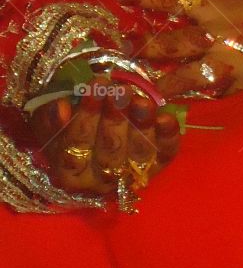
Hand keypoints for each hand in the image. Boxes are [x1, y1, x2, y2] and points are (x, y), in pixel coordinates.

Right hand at [29, 81, 179, 198]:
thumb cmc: (69, 125)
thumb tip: (61, 107)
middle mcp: (101, 181)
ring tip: (141, 101)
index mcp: (69, 173)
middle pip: (109, 153)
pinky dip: (167, 135)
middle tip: (119, 91)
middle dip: (114, 119)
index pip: (76, 149)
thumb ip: (51, 118)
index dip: (84, 118)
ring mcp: (131, 174)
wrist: (96, 127)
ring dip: (141, 126)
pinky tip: (165, 116)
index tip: (93, 87)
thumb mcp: (51, 122)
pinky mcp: (157, 165)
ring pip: (138, 154)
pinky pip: (165, 153)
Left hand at [117, 0, 242, 96]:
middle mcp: (216, 35)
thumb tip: (203, 10)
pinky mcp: (240, 84)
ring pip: (180, 76)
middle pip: (166, 44)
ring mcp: (226, 63)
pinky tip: (187, 97)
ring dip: (160, 79)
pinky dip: (196, 92)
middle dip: (143, 48)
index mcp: (219, 5)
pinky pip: (208, 90)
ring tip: (144, 82)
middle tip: (126, 48)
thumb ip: (226, 6)